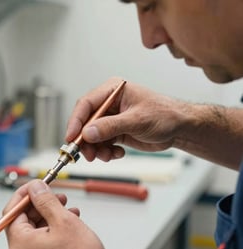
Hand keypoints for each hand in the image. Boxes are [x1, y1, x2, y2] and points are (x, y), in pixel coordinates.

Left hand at [4, 180, 139, 248]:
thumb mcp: (63, 220)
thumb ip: (45, 200)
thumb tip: (35, 188)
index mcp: (19, 244)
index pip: (12, 211)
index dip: (25, 194)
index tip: (35, 186)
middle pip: (23, 222)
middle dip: (41, 206)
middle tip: (56, 197)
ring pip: (34, 233)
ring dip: (49, 219)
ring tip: (67, 211)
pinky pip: (39, 246)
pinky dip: (51, 233)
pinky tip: (67, 227)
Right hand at [65, 77, 186, 161]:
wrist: (179, 129)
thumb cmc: (165, 115)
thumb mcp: (137, 120)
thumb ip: (111, 126)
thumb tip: (87, 133)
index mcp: (113, 90)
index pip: (86, 104)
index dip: (76, 121)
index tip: (71, 137)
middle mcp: (109, 103)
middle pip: (85, 122)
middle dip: (86, 140)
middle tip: (88, 155)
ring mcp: (111, 118)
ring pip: (92, 136)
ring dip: (96, 149)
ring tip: (107, 156)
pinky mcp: (114, 131)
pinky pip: (101, 144)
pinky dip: (105, 152)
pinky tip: (117, 153)